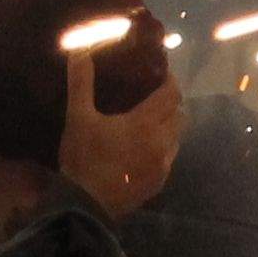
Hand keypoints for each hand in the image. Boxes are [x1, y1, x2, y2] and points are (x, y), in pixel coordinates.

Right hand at [61, 43, 186, 216]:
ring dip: (169, 125)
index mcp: (147, 123)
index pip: (172, 94)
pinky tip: (144, 147)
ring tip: (149, 120)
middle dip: (170, 102)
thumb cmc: (83, 158)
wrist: (86, 206)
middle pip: (179, 114)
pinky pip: (169, 158)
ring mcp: (163, 165)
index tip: (161, 73)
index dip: (170, 81)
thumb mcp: (78, 117)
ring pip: (177, 137)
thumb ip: (81, 83)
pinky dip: (163, 147)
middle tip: (152, 95)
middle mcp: (162, 142)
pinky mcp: (158, 183)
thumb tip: (79, 50)